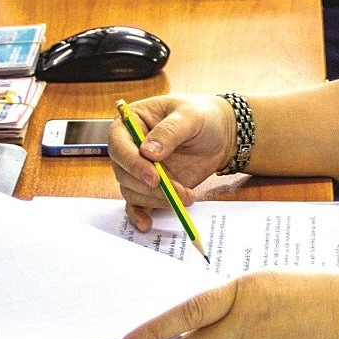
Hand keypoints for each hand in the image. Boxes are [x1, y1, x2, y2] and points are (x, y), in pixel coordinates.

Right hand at [109, 94, 235, 230]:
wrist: (219, 134)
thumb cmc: (201, 116)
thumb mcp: (189, 116)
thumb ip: (170, 131)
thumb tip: (149, 152)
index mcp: (131, 123)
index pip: (119, 144)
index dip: (132, 162)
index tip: (153, 175)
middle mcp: (130, 147)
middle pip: (124, 172)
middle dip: (149, 185)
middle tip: (175, 189)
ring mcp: (140, 169)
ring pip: (133, 191)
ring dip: (157, 198)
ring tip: (186, 195)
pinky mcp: (150, 187)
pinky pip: (138, 203)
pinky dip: (140, 214)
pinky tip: (147, 223)